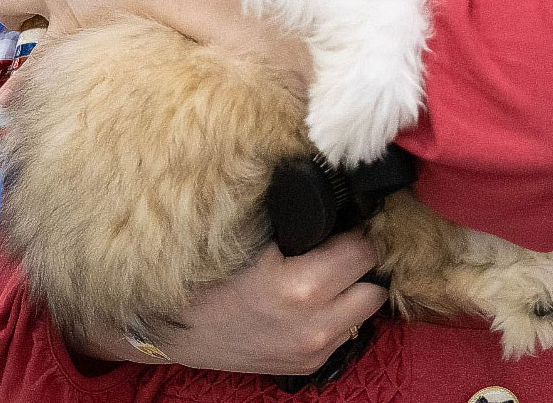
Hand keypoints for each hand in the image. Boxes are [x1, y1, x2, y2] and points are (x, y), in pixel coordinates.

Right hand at [74, 231, 387, 374]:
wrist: (177, 329)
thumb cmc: (209, 276)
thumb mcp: (250, 237)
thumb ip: (296, 219)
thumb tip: (335, 189)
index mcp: (300, 286)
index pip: (363, 249)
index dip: (359, 228)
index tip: (352, 218)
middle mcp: (314, 324)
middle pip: (374, 283)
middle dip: (362, 260)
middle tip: (343, 242)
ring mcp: (314, 349)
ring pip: (367, 309)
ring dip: (356, 288)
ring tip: (333, 269)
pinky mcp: (310, 364)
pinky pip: (347, 331)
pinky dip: (340, 312)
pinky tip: (316, 297)